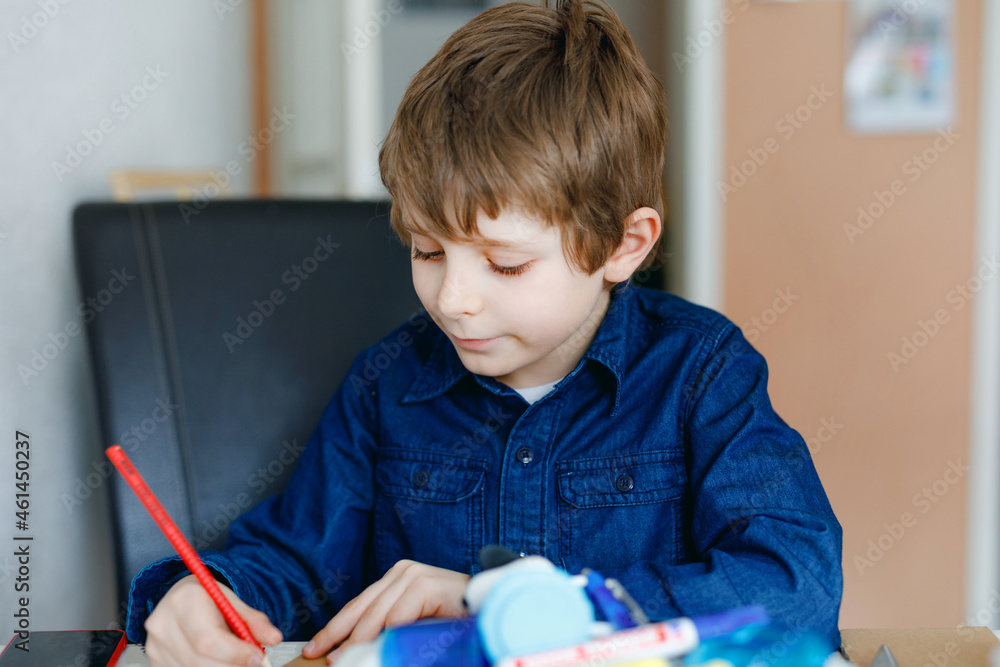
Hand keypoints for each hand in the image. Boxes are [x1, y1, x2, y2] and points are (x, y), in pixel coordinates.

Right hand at [145, 574, 282, 666]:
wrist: (183, 598)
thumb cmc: (209, 599)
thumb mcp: (234, 602)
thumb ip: (255, 621)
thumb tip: (274, 638)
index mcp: (185, 600)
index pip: (208, 639)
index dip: (234, 653)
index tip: (256, 658)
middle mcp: (163, 623)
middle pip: (199, 661)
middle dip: (231, 666)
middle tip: (250, 662)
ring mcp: (155, 645)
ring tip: (233, 658)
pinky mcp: (155, 660)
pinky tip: (216, 660)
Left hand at [302, 560, 469, 663]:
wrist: (492, 607)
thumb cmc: (455, 620)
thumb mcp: (414, 624)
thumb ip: (390, 629)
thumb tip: (360, 648)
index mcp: (397, 578)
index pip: (359, 605)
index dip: (336, 628)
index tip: (316, 648)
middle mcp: (403, 572)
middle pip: (362, 608)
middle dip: (340, 635)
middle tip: (324, 657)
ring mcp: (415, 575)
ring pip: (377, 615)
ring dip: (360, 641)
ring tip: (345, 659)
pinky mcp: (427, 585)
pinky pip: (399, 616)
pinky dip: (387, 636)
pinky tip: (377, 650)